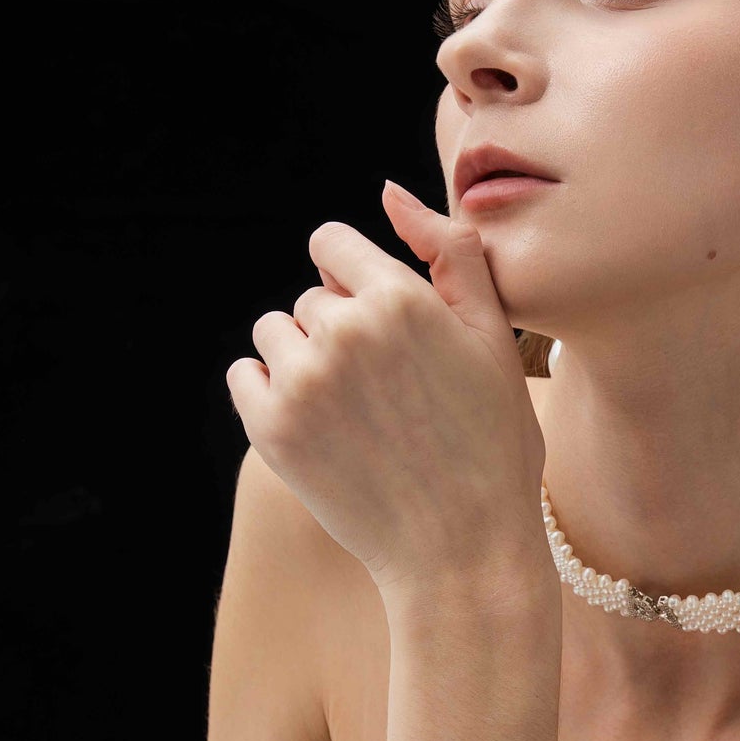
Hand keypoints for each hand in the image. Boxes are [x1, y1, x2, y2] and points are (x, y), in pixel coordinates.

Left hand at [226, 181, 551, 601]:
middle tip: (393, 395)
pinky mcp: (271, 429)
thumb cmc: (492, 446)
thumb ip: (450, 253)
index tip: (388, 332)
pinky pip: (245, 377)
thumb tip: (388, 189)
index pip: (332, 243)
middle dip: (342, 331)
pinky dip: (272, 395)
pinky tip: (322, 429)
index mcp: (400, 298)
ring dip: (305, 361)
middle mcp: (343, 329)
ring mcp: (302, 381)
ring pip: (276, 334)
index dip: (359, 282)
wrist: (464, 551)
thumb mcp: (494, 340)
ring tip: (358, 414)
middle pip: (311, 297)